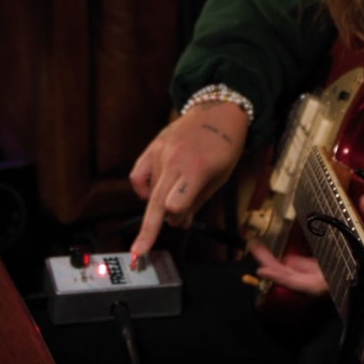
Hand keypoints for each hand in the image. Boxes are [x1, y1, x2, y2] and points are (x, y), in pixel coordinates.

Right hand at [128, 101, 247, 257]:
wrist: (217, 111)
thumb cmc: (224, 146)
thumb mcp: (220, 178)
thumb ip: (196, 202)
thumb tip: (177, 223)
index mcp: (196, 169)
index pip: (176, 203)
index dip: (177, 217)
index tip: (179, 224)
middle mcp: (174, 161)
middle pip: (156, 202)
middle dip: (148, 230)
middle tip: (140, 251)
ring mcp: (160, 153)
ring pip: (151, 192)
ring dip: (161, 202)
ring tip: (177, 194)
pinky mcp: (152, 148)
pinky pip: (138, 176)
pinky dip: (144, 189)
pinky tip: (155, 190)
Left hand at [252, 195, 363, 297]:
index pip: (317, 283)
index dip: (287, 276)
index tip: (263, 265)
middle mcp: (358, 278)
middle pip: (310, 282)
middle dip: (280, 270)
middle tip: (254, 252)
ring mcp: (361, 275)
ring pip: (318, 277)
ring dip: (293, 266)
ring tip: (269, 251)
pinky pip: (333, 268)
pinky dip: (314, 260)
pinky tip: (302, 249)